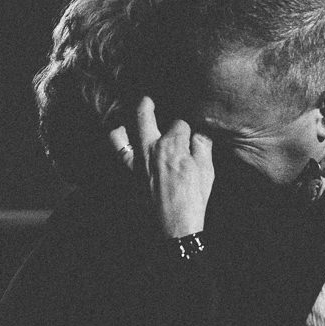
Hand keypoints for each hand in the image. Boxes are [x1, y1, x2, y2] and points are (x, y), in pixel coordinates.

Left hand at [109, 96, 214, 237]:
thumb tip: (202, 132)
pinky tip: (122, 138)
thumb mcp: (206, 171)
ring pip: (121, 133)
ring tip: (129, 120)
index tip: (191, 131)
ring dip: (123, 124)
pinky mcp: (130, 174)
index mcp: (174, 145)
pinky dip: (118, 143)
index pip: (180, 122)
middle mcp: (151, 148)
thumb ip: (203, 146)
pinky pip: (118, 153)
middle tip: (148, 98)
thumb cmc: (194, 199)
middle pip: (144, 115)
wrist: (174, 226)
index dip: (187, 125)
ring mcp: (137, 161)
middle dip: (146, 104)